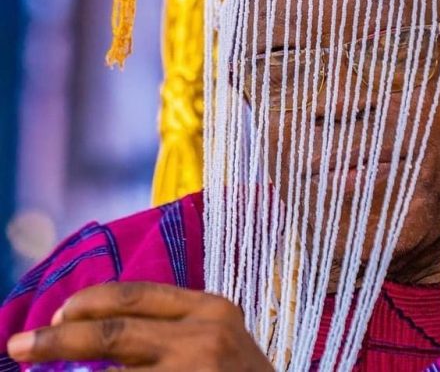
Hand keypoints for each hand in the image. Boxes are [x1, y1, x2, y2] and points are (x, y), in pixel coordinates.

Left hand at [7, 282, 274, 371]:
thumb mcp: (217, 336)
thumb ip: (174, 324)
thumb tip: (101, 325)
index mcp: (211, 307)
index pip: (136, 295)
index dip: (89, 303)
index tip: (57, 315)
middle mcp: (205, 335)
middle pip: (115, 332)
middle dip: (59, 341)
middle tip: (18, 346)